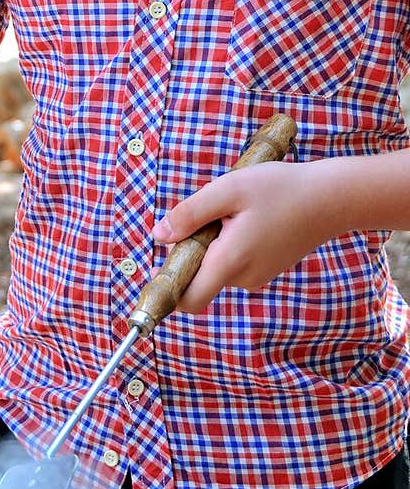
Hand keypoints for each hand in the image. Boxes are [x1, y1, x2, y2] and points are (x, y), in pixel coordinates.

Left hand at [151, 160, 328, 313]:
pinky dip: (229, 242)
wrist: (331, 198)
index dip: (167, 288)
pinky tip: (249, 217)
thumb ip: (190, 214)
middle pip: (198, 277)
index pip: (188, 299)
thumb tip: (159, 236)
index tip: (156, 267)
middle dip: (192, 248)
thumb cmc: (280, 188)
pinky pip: (232, 261)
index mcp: (231, 261)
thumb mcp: (228, 189)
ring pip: (215, 266)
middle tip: (213, 214)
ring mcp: (256, 277)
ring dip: (213, 242)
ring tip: (237, 211)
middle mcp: (243, 278)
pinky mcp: (265, 269)